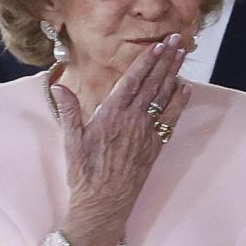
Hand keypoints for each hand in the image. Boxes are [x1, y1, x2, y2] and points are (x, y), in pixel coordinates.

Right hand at [55, 35, 190, 245]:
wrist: (103, 205)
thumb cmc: (84, 174)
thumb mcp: (71, 141)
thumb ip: (69, 111)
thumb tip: (59, 87)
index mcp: (111, 115)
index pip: (133, 80)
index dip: (147, 60)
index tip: (158, 45)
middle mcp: (132, 121)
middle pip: (153, 83)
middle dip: (166, 60)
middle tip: (177, 41)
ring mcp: (146, 134)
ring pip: (164, 98)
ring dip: (175, 75)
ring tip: (183, 56)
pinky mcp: (155, 147)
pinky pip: (171, 119)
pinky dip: (179, 102)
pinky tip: (186, 89)